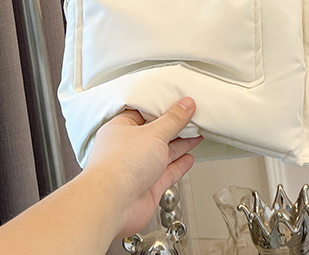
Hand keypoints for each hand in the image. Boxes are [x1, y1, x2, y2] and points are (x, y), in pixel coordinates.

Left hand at [83, 97, 202, 238]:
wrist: (112, 205)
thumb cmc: (119, 166)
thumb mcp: (153, 133)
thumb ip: (173, 119)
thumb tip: (185, 104)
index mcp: (120, 129)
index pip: (143, 113)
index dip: (162, 107)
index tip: (179, 102)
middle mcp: (127, 149)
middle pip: (155, 134)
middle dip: (174, 127)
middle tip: (192, 117)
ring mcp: (137, 169)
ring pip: (162, 154)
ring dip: (180, 145)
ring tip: (196, 133)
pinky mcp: (147, 187)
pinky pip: (167, 173)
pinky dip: (179, 165)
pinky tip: (189, 158)